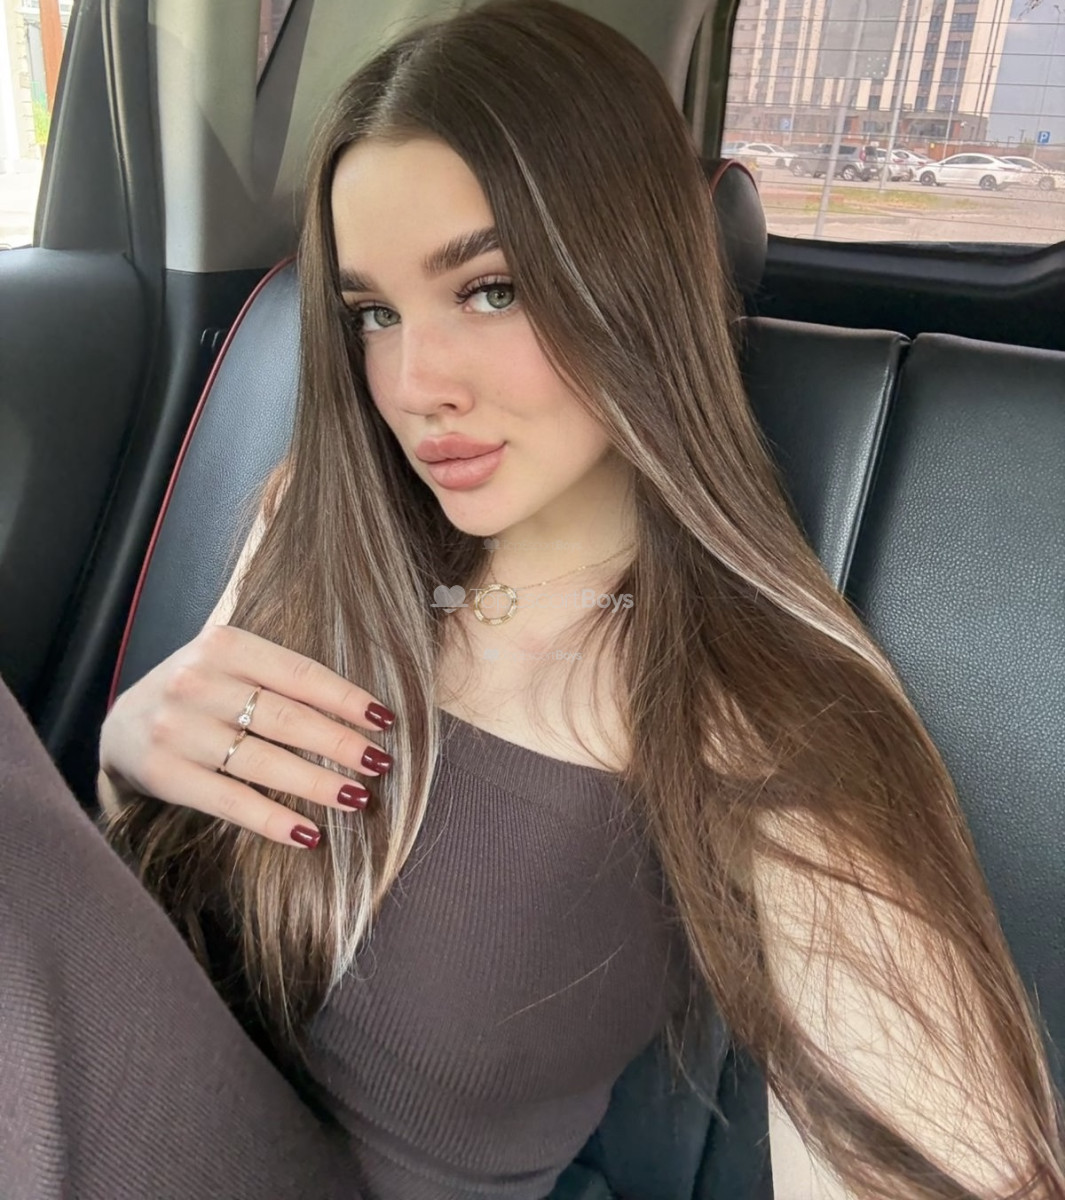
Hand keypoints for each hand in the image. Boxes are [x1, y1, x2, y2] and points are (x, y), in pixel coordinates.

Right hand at [98, 623, 395, 848]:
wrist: (120, 727)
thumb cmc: (199, 693)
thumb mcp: (231, 665)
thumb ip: (281, 676)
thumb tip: (364, 710)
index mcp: (224, 645)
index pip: (301, 674)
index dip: (347, 699)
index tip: (386, 721)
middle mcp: (198, 682)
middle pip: (287, 718)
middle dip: (341, 744)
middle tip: (381, 764)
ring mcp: (178, 729)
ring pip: (264, 762)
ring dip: (317, 783)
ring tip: (357, 798)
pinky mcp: (164, 773)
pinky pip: (230, 801)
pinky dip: (273, 820)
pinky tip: (309, 834)